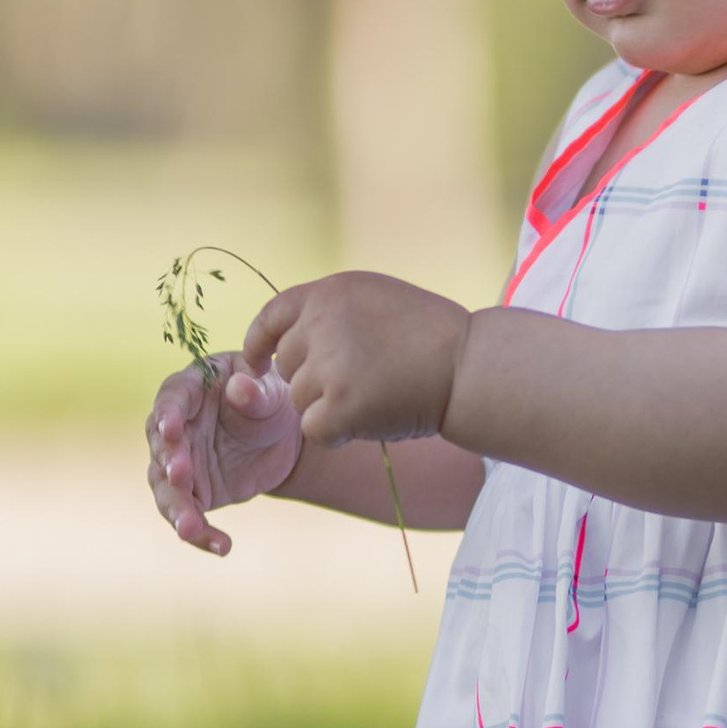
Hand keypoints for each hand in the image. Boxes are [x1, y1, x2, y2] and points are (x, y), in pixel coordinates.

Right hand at [145, 357, 302, 555]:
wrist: (283, 436)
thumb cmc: (271, 398)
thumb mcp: (273, 390)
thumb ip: (257, 391)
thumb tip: (240, 389)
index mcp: (191, 389)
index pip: (172, 398)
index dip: (168, 414)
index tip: (170, 430)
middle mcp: (176, 426)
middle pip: (162, 447)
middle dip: (169, 462)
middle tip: (180, 475)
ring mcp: (179, 463)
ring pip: (166, 489)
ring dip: (176, 508)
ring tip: (188, 529)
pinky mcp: (193, 493)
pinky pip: (189, 516)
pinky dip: (200, 534)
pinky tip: (222, 547)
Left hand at [241, 271, 468, 449]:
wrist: (469, 366)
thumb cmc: (432, 337)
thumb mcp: (375, 300)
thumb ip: (330, 313)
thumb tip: (282, 342)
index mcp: (329, 292)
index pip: (271, 316)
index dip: (258, 344)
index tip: (257, 364)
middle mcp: (322, 321)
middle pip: (286, 367)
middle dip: (313, 382)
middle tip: (362, 383)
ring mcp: (329, 363)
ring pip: (298, 400)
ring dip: (328, 408)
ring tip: (374, 396)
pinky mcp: (339, 403)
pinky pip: (313, 429)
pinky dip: (337, 435)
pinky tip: (369, 421)